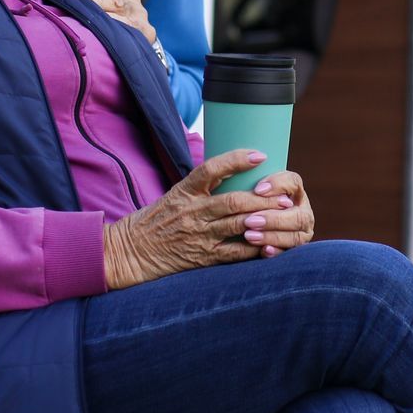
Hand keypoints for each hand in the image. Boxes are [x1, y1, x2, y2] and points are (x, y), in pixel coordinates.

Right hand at [103, 149, 276, 287]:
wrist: (129, 252)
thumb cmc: (154, 221)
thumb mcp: (173, 195)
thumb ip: (200, 186)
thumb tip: (231, 171)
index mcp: (184, 191)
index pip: (211, 169)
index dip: (237, 160)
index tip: (260, 155)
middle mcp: (192, 212)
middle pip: (233, 200)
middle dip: (262, 197)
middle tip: (284, 194)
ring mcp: (198, 235)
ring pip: (237, 224)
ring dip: (263, 219)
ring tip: (283, 214)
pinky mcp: (202, 257)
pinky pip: (233, 252)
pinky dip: (253, 248)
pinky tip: (269, 243)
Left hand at [245, 171, 314, 257]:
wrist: (249, 235)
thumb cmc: (245, 205)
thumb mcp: (247, 191)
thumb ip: (247, 182)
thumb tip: (242, 166)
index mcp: (294, 191)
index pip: (293, 181)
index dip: (278, 185)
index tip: (258, 189)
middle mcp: (302, 211)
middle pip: (298, 214)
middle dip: (273, 218)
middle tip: (250, 220)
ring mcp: (302, 232)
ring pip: (296, 235)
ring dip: (272, 235)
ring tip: (249, 236)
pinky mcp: (295, 249)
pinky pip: (290, 253)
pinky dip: (277, 251)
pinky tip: (264, 251)